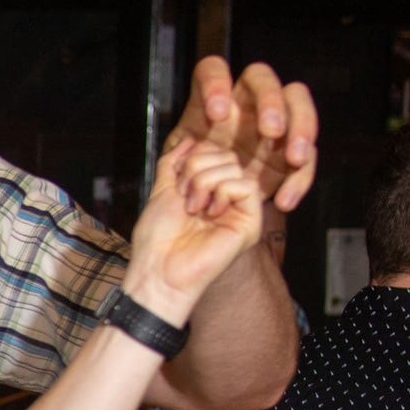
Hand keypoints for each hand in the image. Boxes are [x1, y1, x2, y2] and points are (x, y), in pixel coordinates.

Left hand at [126, 138, 264, 318]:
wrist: (159, 269)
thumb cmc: (158, 238)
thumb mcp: (162, 189)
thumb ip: (174, 162)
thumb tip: (190, 139)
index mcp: (209, 190)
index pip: (214, 151)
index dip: (192, 157)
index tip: (176, 183)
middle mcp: (228, 198)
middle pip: (225, 155)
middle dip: (196, 169)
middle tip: (185, 199)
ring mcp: (241, 209)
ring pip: (234, 167)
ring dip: (204, 183)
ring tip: (194, 209)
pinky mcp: (252, 222)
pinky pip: (245, 186)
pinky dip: (222, 193)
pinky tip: (211, 213)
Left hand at [167, 58, 315, 218]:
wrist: (200, 224)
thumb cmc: (185, 192)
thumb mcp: (170, 175)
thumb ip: (176, 160)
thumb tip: (192, 149)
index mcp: (210, 105)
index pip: (212, 71)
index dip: (216, 82)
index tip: (215, 114)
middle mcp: (243, 107)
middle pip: (262, 78)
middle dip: (271, 101)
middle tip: (271, 131)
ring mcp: (271, 126)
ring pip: (297, 104)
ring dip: (301, 129)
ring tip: (293, 159)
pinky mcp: (290, 154)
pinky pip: (306, 156)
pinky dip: (299, 178)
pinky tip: (284, 199)